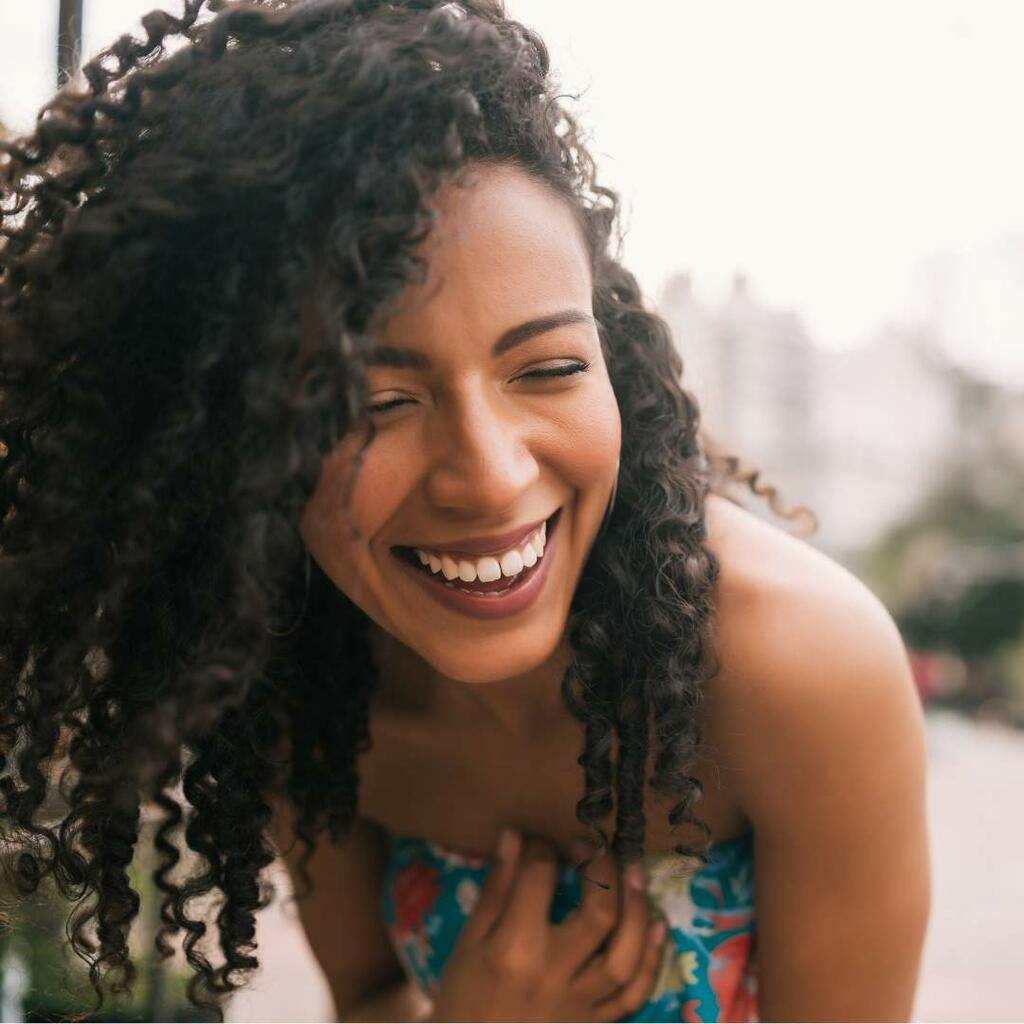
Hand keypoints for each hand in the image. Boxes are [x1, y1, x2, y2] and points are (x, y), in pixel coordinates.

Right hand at [428, 830, 667, 1021]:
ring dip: (638, 908)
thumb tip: (515, 834)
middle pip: (599, 912)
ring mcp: (580, 1003)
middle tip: (595, 845)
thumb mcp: (469, 940)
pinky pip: (634, 994)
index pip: (540, 879)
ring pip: (626, 954)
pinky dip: (652, 960)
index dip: (544, 848)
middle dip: (603, 868)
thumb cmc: (464, 996)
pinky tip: (659, 926)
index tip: (543, 840)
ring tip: (636, 872)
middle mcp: (554, 973)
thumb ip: (497, 887)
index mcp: (514, 947)